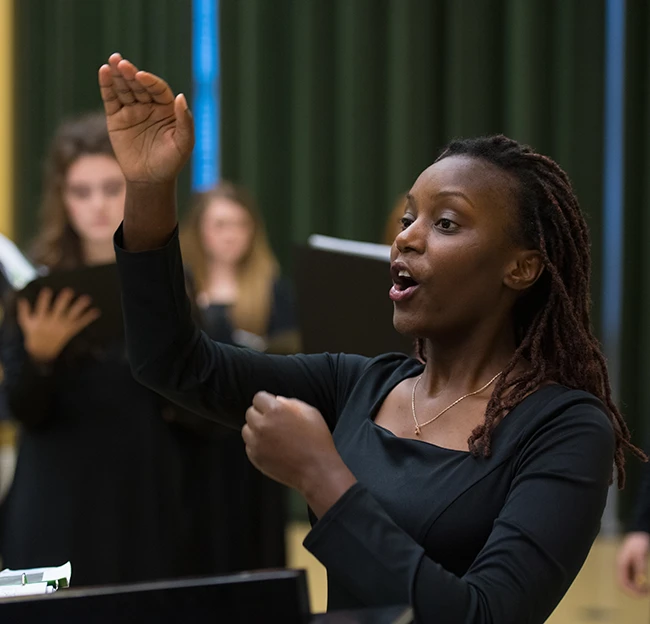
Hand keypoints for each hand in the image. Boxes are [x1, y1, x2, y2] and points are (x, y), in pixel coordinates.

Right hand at [17, 288, 100, 363]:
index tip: (47, 289)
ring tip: (87, 298)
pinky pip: (80, 323)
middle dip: (64, 301)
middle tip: (69, 290)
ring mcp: (62, 326)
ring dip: (80, 307)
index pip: (42, 307)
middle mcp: (52, 322)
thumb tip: (21, 298)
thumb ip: (24, 310)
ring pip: (72, 315)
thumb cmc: (33, 333)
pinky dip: (88, 318)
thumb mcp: (25, 322)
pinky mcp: (70, 330)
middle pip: (59, 310)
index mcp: (41, 319)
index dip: (44, 299)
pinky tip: (96, 311)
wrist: (42, 351)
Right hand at [98, 53, 193, 183]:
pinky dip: (107, 85)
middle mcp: (149, 106)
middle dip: (131, 73)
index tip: (142, 77)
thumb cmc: (171, 162)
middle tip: (122, 63)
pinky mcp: (116, 117)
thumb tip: (181, 97)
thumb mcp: (183, 144)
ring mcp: (132, 110)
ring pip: (124, 88)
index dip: (150, 81)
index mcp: (167, 109)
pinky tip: (104, 72)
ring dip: (118, 75)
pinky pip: (111, 99)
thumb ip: (185, 121)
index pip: (158, 89)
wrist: (150, 180)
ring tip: (113, 61)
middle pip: (139, 85)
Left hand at [242, 392, 355, 514]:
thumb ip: (291, 402)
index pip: (258, 398)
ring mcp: (257, 442)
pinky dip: (257, 445)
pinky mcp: (255, 457)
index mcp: (276, 410)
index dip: (266, 401)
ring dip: (256, 430)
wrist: (317, 470)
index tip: (271, 407)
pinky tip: (272, 448)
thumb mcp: (310, 413)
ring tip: (273, 436)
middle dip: (261, 415)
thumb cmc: (317, 441)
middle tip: (275, 423)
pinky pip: (249, 446)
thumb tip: (277, 400)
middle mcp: (263, 425)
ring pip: (247, 429)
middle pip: (250, 413)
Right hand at [616, 531, 649, 595]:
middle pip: (624, 585)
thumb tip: (639, 583)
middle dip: (634, 591)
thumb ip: (639, 569)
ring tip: (647, 588)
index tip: (642, 594)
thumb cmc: (638, 544)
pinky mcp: (630, 567)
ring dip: (637, 588)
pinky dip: (638, 583)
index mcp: (620, 564)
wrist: (637, 535)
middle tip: (646, 592)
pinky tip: (645, 583)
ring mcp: (625, 567)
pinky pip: (632, 579)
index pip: (622, 583)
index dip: (631, 591)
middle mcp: (621, 567)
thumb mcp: (640, 556)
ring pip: (628, 583)